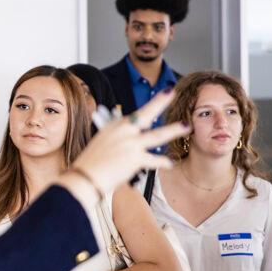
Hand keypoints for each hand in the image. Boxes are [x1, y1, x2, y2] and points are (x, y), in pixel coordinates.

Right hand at [61, 90, 189, 207]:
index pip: (134, 116)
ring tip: (186, 126)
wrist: (85, 178)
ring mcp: (130, 143)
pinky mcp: (135, 158)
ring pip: (157, 135)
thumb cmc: (90, 164)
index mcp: (113, 126)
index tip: (157, 102)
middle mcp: (123, 131)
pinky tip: (169, 163)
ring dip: (173, 130)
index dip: (146, 111)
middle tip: (172, 92)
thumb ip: (117, 140)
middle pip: (146, 113)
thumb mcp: (101, 145)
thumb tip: (129, 141)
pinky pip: (154, 160)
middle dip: (160, 101)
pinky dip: (162, 162)